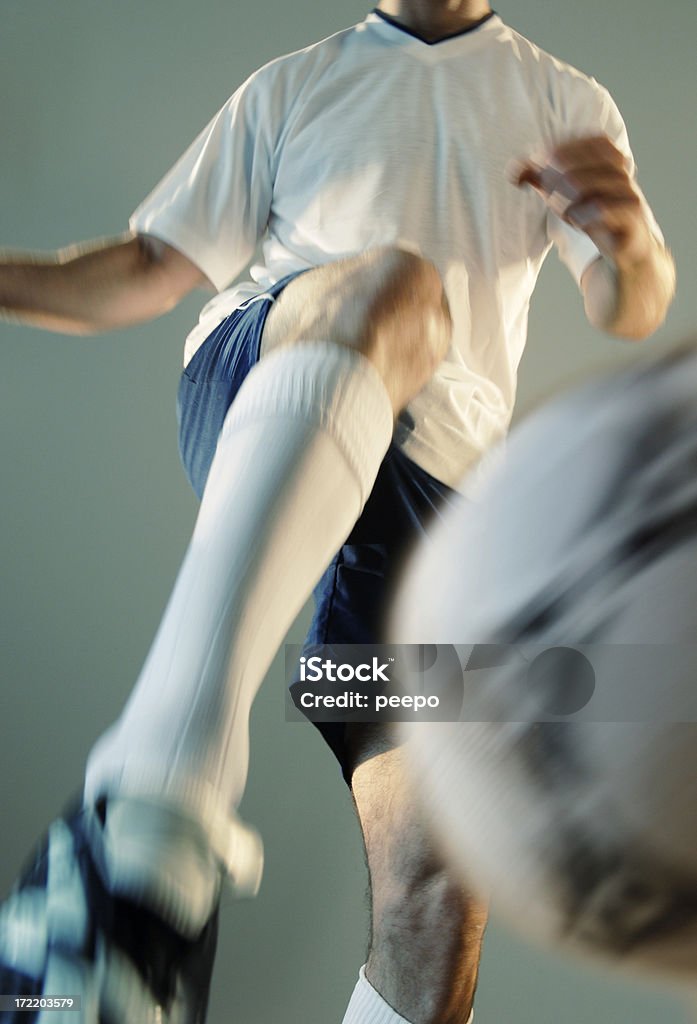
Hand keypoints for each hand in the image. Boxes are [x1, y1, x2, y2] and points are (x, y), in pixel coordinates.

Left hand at [513, 135, 654, 269]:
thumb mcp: (561, 193)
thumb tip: (514, 172)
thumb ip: (539, 177)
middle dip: (554, 185)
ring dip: (565, 205)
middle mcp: (621, 170)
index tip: (542, 171)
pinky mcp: (632, 217)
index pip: (574, 145)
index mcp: (607, 155)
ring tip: (567, 215)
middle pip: (571, 169)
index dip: (554, 155)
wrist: (623, 249)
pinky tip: (580, 224)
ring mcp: (628, 192)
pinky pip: (600, 210)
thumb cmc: (590, 214)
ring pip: (583, 188)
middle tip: (553, 200)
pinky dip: (582, 218)